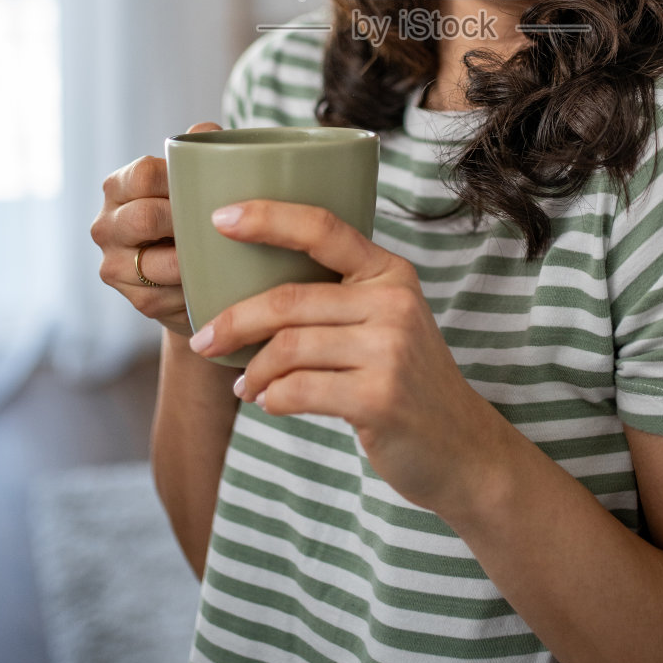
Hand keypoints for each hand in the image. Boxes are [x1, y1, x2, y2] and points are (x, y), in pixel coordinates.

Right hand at [91, 122, 220, 339]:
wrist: (192, 271)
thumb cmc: (194, 212)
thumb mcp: (196, 178)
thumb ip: (201, 150)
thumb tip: (203, 132)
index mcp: (118, 187)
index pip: (144, 174)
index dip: (179, 179)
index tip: (209, 186)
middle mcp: (106, 225)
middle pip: (144, 218)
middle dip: (185, 221)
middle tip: (221, 221)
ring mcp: (114, 265)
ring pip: (156, 263)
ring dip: (192, 259)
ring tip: (221, 251)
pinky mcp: (135, 300)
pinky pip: (168, 295)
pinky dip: (195, 287)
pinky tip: (212, 279)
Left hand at [189, 200, 514, 519]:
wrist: (459, 445)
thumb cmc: (404, 378)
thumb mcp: (386, 320)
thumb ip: (337, 296)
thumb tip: (245, 290)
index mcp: (390, 272)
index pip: (323, 227)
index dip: (267, 218)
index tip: (219, 219)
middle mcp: (394, 302)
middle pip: (289, 299)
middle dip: (234, 321)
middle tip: (203, 340)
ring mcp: (390, 350)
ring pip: (288, 347)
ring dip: (253, 370)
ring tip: (245, 385)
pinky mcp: (379, 397)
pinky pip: (298, 389)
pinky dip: (272, 398)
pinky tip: (270, 403)